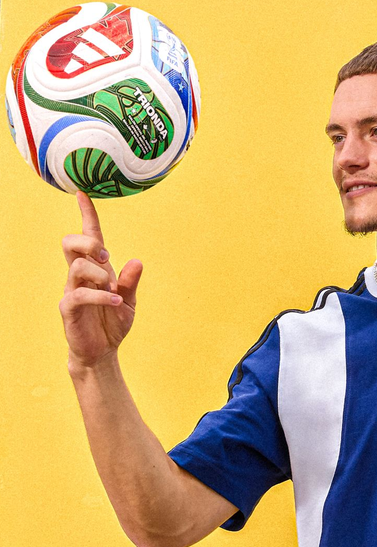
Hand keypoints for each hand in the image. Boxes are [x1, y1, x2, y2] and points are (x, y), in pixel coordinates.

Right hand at [59, 192, 143, 369]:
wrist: (103, 351)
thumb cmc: (113, 323)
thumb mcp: (129, 301)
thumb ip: (131, 282)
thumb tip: (137, 261)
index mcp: (97, 269)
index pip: (89, 237)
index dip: (86, 216)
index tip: (82, 195)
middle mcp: (81, 276)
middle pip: (70, 243)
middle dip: (87, 242)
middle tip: (105, 256)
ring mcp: (72, 290)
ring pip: (76, 266)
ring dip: (98, 274)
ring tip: (113, 291)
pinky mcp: (69, 309)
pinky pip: (78, 294)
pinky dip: (99, 296)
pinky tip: (114, 302)